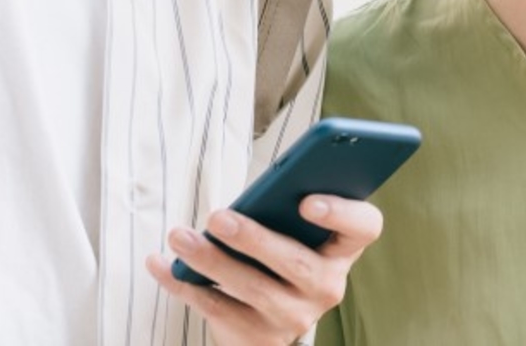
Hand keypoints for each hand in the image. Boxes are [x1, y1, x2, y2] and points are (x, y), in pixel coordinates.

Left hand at [145, 194, 382, 345]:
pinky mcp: (259, 340)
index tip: (306, 201)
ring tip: (179, 237)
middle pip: (297, 264)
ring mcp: (294, 318)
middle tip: (217, 217)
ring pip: (252, 289)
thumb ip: (285, 208)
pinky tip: (161, 265)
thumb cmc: (278, 248)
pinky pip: (218, 310)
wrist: (267, 316)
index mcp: (343, 247)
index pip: (364, 227)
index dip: (341, 213)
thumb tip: (254, 195)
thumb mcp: (292, 227)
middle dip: (254, 240)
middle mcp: (328, 287)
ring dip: (210, 261)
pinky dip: (184, 285)